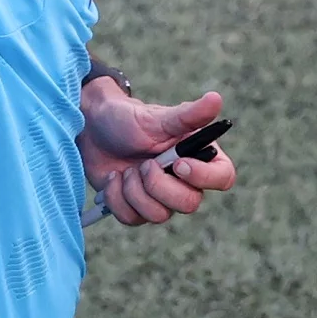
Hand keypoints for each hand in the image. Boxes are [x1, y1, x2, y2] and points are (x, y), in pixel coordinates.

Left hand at [77, 81, 236, 225]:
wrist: (94, 130)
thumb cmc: (130, 119)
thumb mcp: (158, 118)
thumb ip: (188, 115)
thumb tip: (216, 98)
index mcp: (200, 156)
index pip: (223, 177)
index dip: (204, 177)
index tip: (178, 163)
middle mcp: (186, 181)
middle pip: (189, 203)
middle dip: (159, 186)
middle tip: (144, 164)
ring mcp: (161, 198)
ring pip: (159, 215)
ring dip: (135, 190)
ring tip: (125, 170)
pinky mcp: (137, 209)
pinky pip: (132, 219)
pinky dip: (117, 198)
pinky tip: (114, 179)